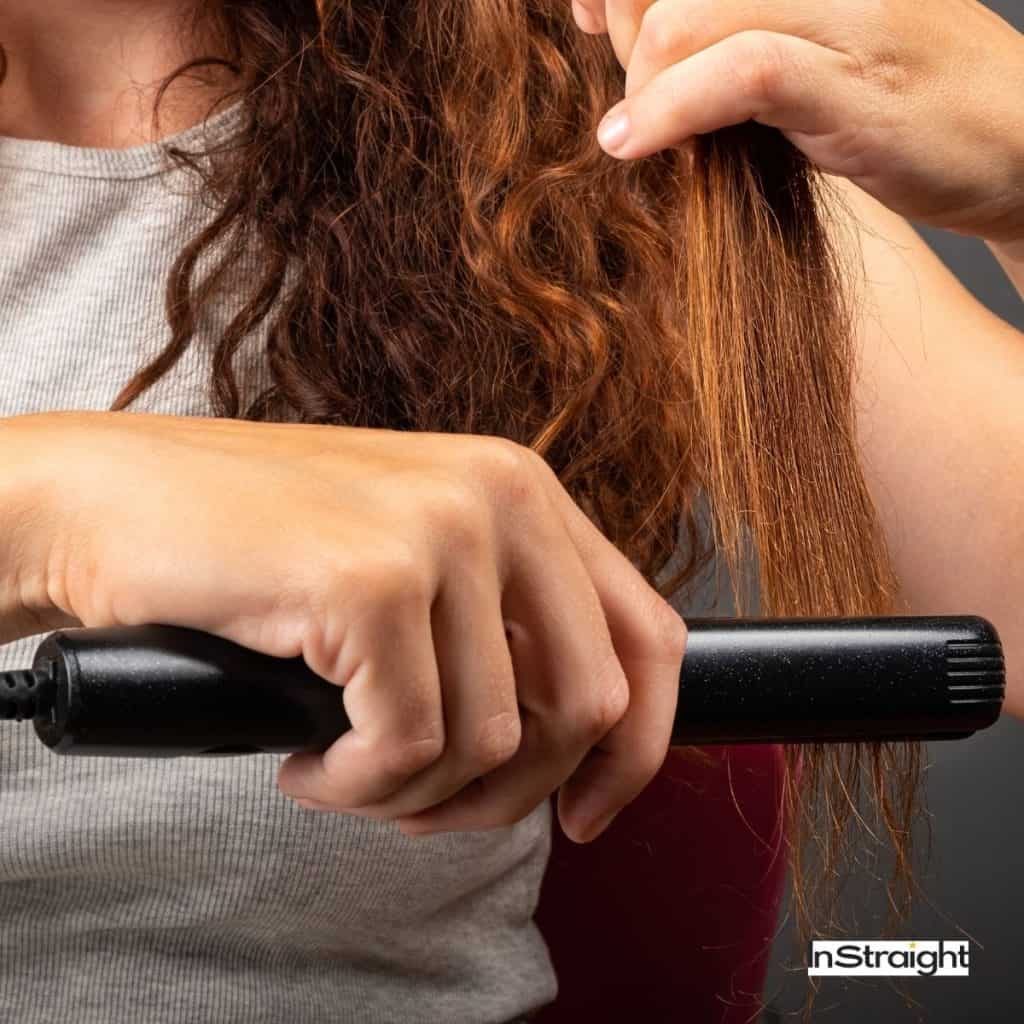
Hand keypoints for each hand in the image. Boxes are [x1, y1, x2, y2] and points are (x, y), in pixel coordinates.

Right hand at [4, 410, 685, 842]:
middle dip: (516, 791)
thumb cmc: (258, 543)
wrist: (112, 500)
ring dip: (416, 791)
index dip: (638, 746)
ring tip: (347, 768)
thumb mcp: (412, 561)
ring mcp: (439, 533)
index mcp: (524, 491)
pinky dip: (360, 784)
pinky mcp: (372, 583)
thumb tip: (563, 744)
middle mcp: (500, 497)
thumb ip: (496, 625)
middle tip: (426, 804)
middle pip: (590, 706)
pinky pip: (407, 748)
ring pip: (493, 743)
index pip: (648, 635)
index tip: (587, 811)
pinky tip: (311, 761)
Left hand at [571, 0, 1023, 245]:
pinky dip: (667, 110)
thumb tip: (618, 24)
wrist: (1015, 144)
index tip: (589, 17)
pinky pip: (737, 71)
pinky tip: (632, 143)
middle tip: (619, 99)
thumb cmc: (896, 102)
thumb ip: (724, 30)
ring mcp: (842, 10)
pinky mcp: (852, 77)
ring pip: (685, 18)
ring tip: (628, 134)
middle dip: (621, 37)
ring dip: (638, 84)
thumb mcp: (802, 51)